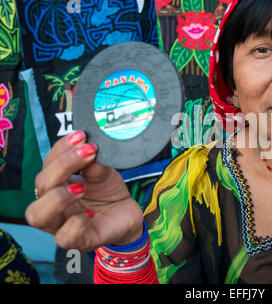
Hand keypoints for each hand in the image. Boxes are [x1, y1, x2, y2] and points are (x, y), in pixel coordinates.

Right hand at [25, 131, 143, 252]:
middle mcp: (53, 203)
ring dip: (58, 197)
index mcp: (57, 183)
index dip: (62, 148)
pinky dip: (75, 224)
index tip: (82, 136)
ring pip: (37, 215)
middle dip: (63, 165)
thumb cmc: (108, 192)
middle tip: (89, 153)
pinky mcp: (79, 241)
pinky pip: (63, 238)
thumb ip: (96, 165)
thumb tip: (90, 149)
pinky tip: (91, 214)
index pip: (48, 163)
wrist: (128, 214)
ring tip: (81, 187)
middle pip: (40, 185)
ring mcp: (62, 224)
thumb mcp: (105, 173)